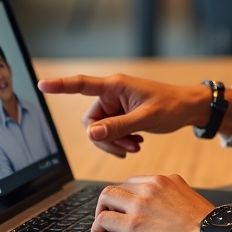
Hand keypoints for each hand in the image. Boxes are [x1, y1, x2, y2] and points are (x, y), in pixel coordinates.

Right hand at [37, 73, 231, 157]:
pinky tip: (137, 143)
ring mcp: (115, 105)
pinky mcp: (120, 115)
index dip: (61, 85)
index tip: (42, 84)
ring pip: (99, 131)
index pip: (82, 84)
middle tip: (130, 147)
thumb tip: (90, 134)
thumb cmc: (171, 106)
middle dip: (106, 138)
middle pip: (90, 122)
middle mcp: (112, 93)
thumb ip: (118, 127)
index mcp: (116, 86)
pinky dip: (119, 141)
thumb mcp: (146, 119)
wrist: (188, 109)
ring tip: (136, 146)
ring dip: (114, 142)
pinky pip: (108, 133)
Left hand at [92, 174, 212, 231]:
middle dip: (112, 202)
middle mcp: (151, 186)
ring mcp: (140, 203)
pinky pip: (104, 219)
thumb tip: (160, 209)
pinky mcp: (133, 224)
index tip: (124, 208)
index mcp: (166, 180)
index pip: (135, 182)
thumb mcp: (188, 199)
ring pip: (106, 197)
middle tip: (111, 217)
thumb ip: (171, 198)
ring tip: (101, 227)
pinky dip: (97, 227)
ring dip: (100, 211)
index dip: (127, 196)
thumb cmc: (204, 227)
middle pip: (119, 187)